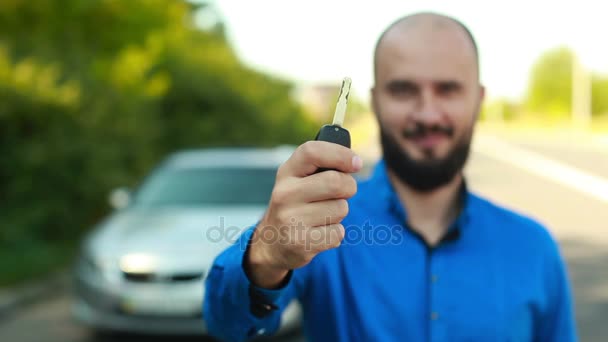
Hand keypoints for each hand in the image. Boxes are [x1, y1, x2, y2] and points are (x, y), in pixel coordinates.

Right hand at [246, 141, 361, 287]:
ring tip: (322, 217)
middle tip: (343, 193)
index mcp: (286, 173)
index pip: (312, 152)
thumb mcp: (298, 181)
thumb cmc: (296, 205)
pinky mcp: (300, 242)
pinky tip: (319, 233)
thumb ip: (321, 167)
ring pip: (340, 208)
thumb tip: (354, 162)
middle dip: (349, 187)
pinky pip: (338, 232)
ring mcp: (290, 219)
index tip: (356, 163)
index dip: (339, 154)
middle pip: (335, 182)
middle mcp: (284, 194)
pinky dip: (335, 234)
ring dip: (339, 213)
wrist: (271, 243)